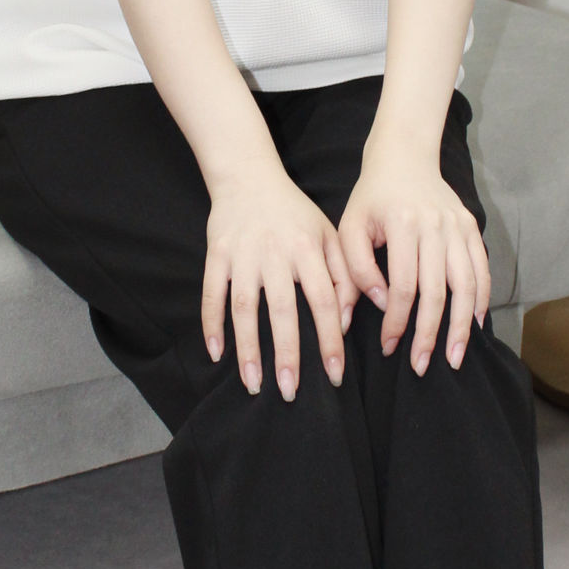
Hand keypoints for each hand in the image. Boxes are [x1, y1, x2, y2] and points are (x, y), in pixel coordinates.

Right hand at [203, 159, 355, 401]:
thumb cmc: (294, 211)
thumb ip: (346, 272)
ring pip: (244, 308)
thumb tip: (357, 315)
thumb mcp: (328, 233)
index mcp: (308, 250)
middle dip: (287, 355)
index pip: (323, 302)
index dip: (330, 340)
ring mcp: (243, 256)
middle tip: (291, 393)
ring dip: (248, 348)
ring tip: (253, 384)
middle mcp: (276, 255)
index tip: (335, 374)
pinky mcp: (216, 255)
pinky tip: (216, 352)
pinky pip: (212, 293)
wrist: (248, 176)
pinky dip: (211, 323)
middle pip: (282, 311)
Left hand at [337, 140, 492, 377]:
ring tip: (455, 356)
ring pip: (466, 285)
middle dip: (430, 334)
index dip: (397, 321)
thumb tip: (368, 308)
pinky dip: (480, 300)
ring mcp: (458, 227)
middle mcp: (436, 226)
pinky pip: (481, 270)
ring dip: (461, 326)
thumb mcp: (349, 227)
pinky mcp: (471, 227)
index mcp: (403, 225)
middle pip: (438, 292)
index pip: (404, 286)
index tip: (389, 346)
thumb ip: (353, 269)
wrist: (404, 158)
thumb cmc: (371, 198)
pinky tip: (474, 325)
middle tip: (421, 366)